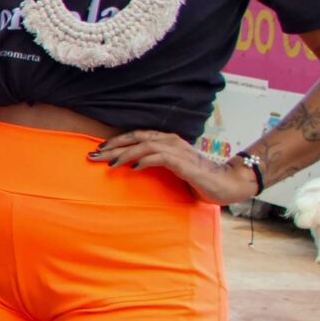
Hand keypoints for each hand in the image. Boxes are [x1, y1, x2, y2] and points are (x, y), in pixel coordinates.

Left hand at [88, 129, 250, 203]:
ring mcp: (178, 151)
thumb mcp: (172, 169)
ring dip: (125, 153)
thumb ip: (156, 163)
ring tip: (108, 163)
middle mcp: (171, 141)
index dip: (117, 141)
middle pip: (137, 138)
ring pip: (145, 145)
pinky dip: (145, 160)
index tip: (98, 150)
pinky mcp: (184, 163)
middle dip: (113, 146)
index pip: (137, 135)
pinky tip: (133, 167)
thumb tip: (132, 166)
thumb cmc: (198, 179)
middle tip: (93, 155)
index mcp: (167, 141)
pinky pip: (161, 157)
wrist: (226, 184)